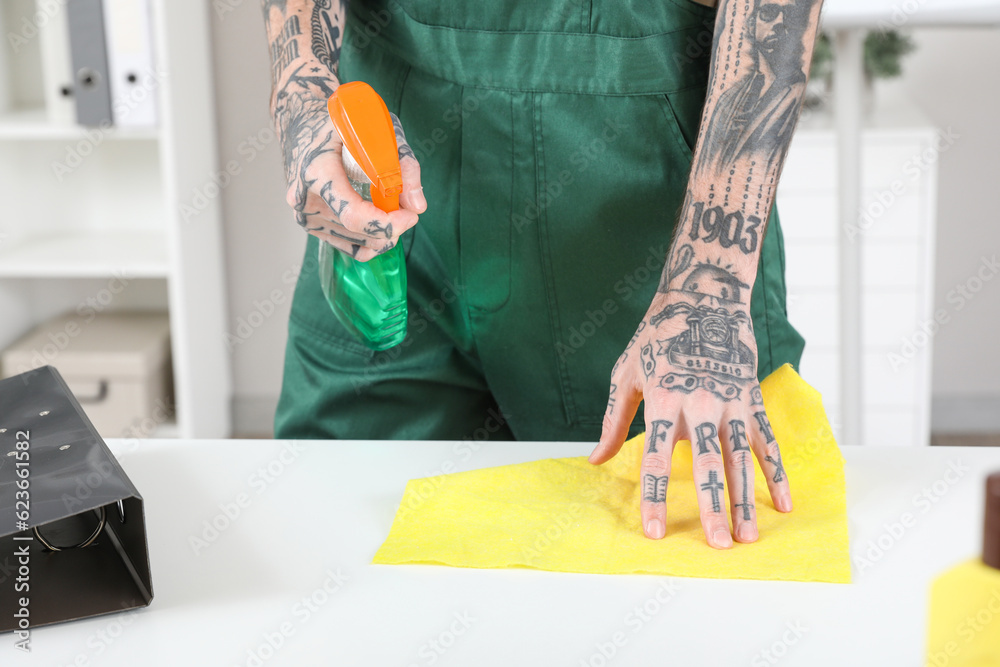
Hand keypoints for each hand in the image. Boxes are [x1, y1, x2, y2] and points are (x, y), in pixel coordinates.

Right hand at [272, 63, 425, 261]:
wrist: (300, 121)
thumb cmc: (339, 120)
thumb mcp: (377, 129)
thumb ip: (402, 164)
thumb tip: (418, 205)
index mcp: (316, 171)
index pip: (354, 215)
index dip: (388, 224)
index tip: (410, 215)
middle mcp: (305, 198)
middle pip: (360, 232)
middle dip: (393, 226)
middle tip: (408, 206)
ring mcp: (305, 215)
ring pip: (359, 244)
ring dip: (384, 232)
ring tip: (392, 205)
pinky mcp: (310, 224)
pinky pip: (350, 246)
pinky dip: (371, 239)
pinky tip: (380, 221)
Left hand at [589, 284, 791, 548]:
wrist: (703, 296)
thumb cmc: (657, 336)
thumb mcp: (626, 373)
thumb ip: (614, 421)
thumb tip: (596, 460)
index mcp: (663, 400)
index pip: (655, 458)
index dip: (654, 497)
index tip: (653, 531)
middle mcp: (699, 403)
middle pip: (706, 464)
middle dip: (711, 507)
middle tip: (717, 545)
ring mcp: (731, 402)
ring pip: (742, 459)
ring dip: (747, 500)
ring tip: (749, 536)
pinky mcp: (752, 398)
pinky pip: (768, 441)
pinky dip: (778, 472)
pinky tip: (785, 503)